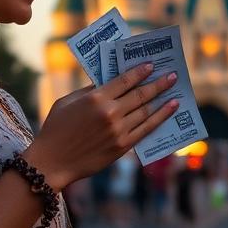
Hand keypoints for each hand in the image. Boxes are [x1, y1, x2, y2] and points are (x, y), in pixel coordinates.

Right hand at [25, 64, 178, 188]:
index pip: (125, 80)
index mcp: (96, 98)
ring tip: (175, 92)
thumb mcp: (68, 101)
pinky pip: (146, 130)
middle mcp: (110, 113)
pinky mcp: (122, 146)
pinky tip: (170, 110)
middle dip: (159, 84)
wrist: (52, 162)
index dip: (140, 72)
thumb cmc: (55, 128)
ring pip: (146, 111)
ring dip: (163, 100)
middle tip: (173, 76)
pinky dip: (160, 118)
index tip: (152, 65)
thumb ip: (90, 89)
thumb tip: (111, 80)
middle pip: (140, 95)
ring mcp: (118, 131)